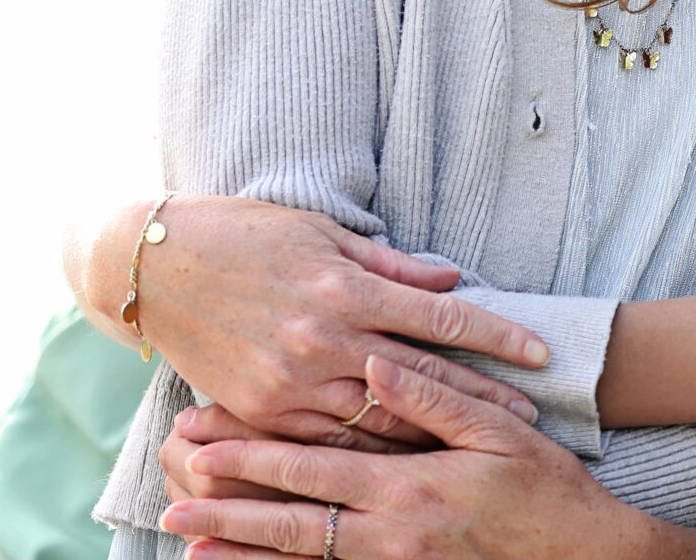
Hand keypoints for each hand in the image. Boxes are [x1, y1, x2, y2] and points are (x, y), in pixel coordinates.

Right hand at [134, 196, 545, 446]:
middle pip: (421, 380)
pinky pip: (324, 441)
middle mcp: (322, 340)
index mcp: (344, 290)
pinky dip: (368, 452)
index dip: (496, 337)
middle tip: (528, 417)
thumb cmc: (245, 235)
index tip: (540, 352)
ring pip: (378, 422)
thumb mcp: (324, 235)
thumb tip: (451, 282)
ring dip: (432, 436)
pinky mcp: (258, 410)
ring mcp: (288, 383)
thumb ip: (391, 267)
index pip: (440, 318)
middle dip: (480, 399)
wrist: (155, 267)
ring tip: (480, 445)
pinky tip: (405, 461)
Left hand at [163, 355, 657, 559]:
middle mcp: (391, 531)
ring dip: (242, 551)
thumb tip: (376, 363)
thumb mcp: (501, 430)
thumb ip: (435, 395)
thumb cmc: (547, 487)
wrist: (586, 558)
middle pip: (292, 518)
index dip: (253, 457)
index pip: (312, 468)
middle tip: (171, 498)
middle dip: (228, 507)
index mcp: (410, 482)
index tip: (201, 445)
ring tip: (189, 542)